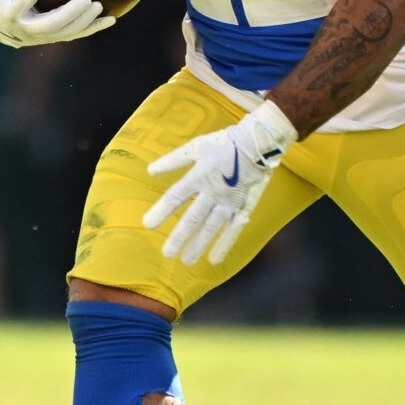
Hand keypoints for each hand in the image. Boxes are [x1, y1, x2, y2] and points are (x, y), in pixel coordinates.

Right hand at [0, 0, 115, 47]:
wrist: (3, 26)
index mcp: (12, 10)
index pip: (23, 1)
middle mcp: (28, 27)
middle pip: (51, 23)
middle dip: (70, 12)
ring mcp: (43, 36)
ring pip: (67, 32)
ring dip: (84, 20)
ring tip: (98, 4)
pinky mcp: (55, 38)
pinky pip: (77, 34)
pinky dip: (94, 28)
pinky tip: (112, 19)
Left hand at [142, 101, 296, 264]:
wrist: (257, 143)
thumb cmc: (223, 143)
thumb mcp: (196, 147)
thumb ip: (173, 160)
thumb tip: (150, 170)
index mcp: (199, 176)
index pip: (176, 197)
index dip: (161, 211)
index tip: (148, 225)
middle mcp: (213, 191)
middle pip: (193, 218)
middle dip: (179, 237)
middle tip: (167, 254)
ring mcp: (229, 201)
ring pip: (212, 227)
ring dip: (199, 245)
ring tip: (187, 261)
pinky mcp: (243, 207)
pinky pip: (233, 229)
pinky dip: (224, 245)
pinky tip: (215, 259)